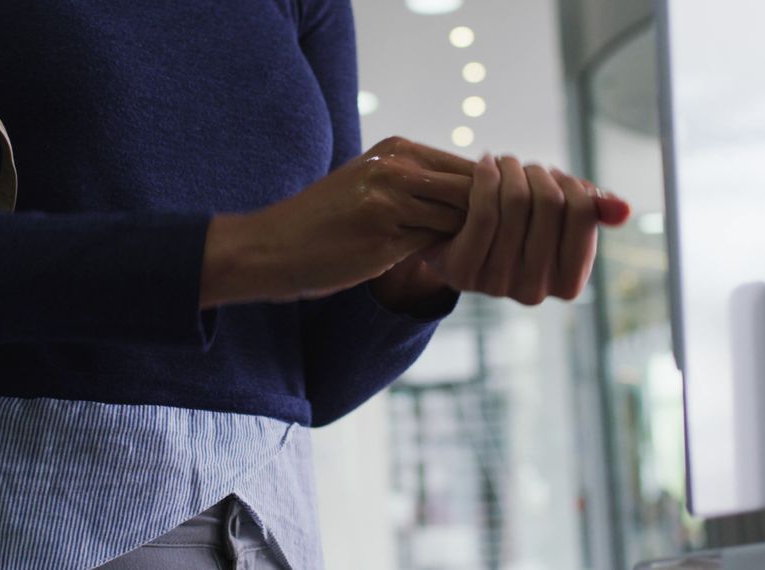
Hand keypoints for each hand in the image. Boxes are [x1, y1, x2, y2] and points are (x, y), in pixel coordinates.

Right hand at [198, 137, 474, 307]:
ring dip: (469, 241)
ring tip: (464, 259)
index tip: (491, 228)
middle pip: (474, 189)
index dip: (490, 201)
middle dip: (487, 220)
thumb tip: (483, 201)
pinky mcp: (384, 234)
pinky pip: (436, 245)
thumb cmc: (328, 223)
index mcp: (397, 149)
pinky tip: (437, 268)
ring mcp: (391, 198)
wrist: (273, 247)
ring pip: (460, 218)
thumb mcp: (374, 186)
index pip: (471, 168)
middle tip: (487, 248)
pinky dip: (445, 257)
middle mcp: (397, 166)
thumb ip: (422, 186)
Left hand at [421, 154, 629, 304]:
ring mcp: (498, 285)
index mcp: (569, 284)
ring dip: (510, 169)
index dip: (570, 185)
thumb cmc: (516, 228)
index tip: (554, 176)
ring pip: (515, 203)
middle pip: (549, 203)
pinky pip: (484, 212)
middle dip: (536, 173)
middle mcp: (536, 292)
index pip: (583, 215)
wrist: (455, 243)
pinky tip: (484, 165)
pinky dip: (486, 178)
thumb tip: (624, 210)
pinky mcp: (464, 272)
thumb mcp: (555, 220)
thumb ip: (590, 212)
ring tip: (504, 163)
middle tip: (523, 166)